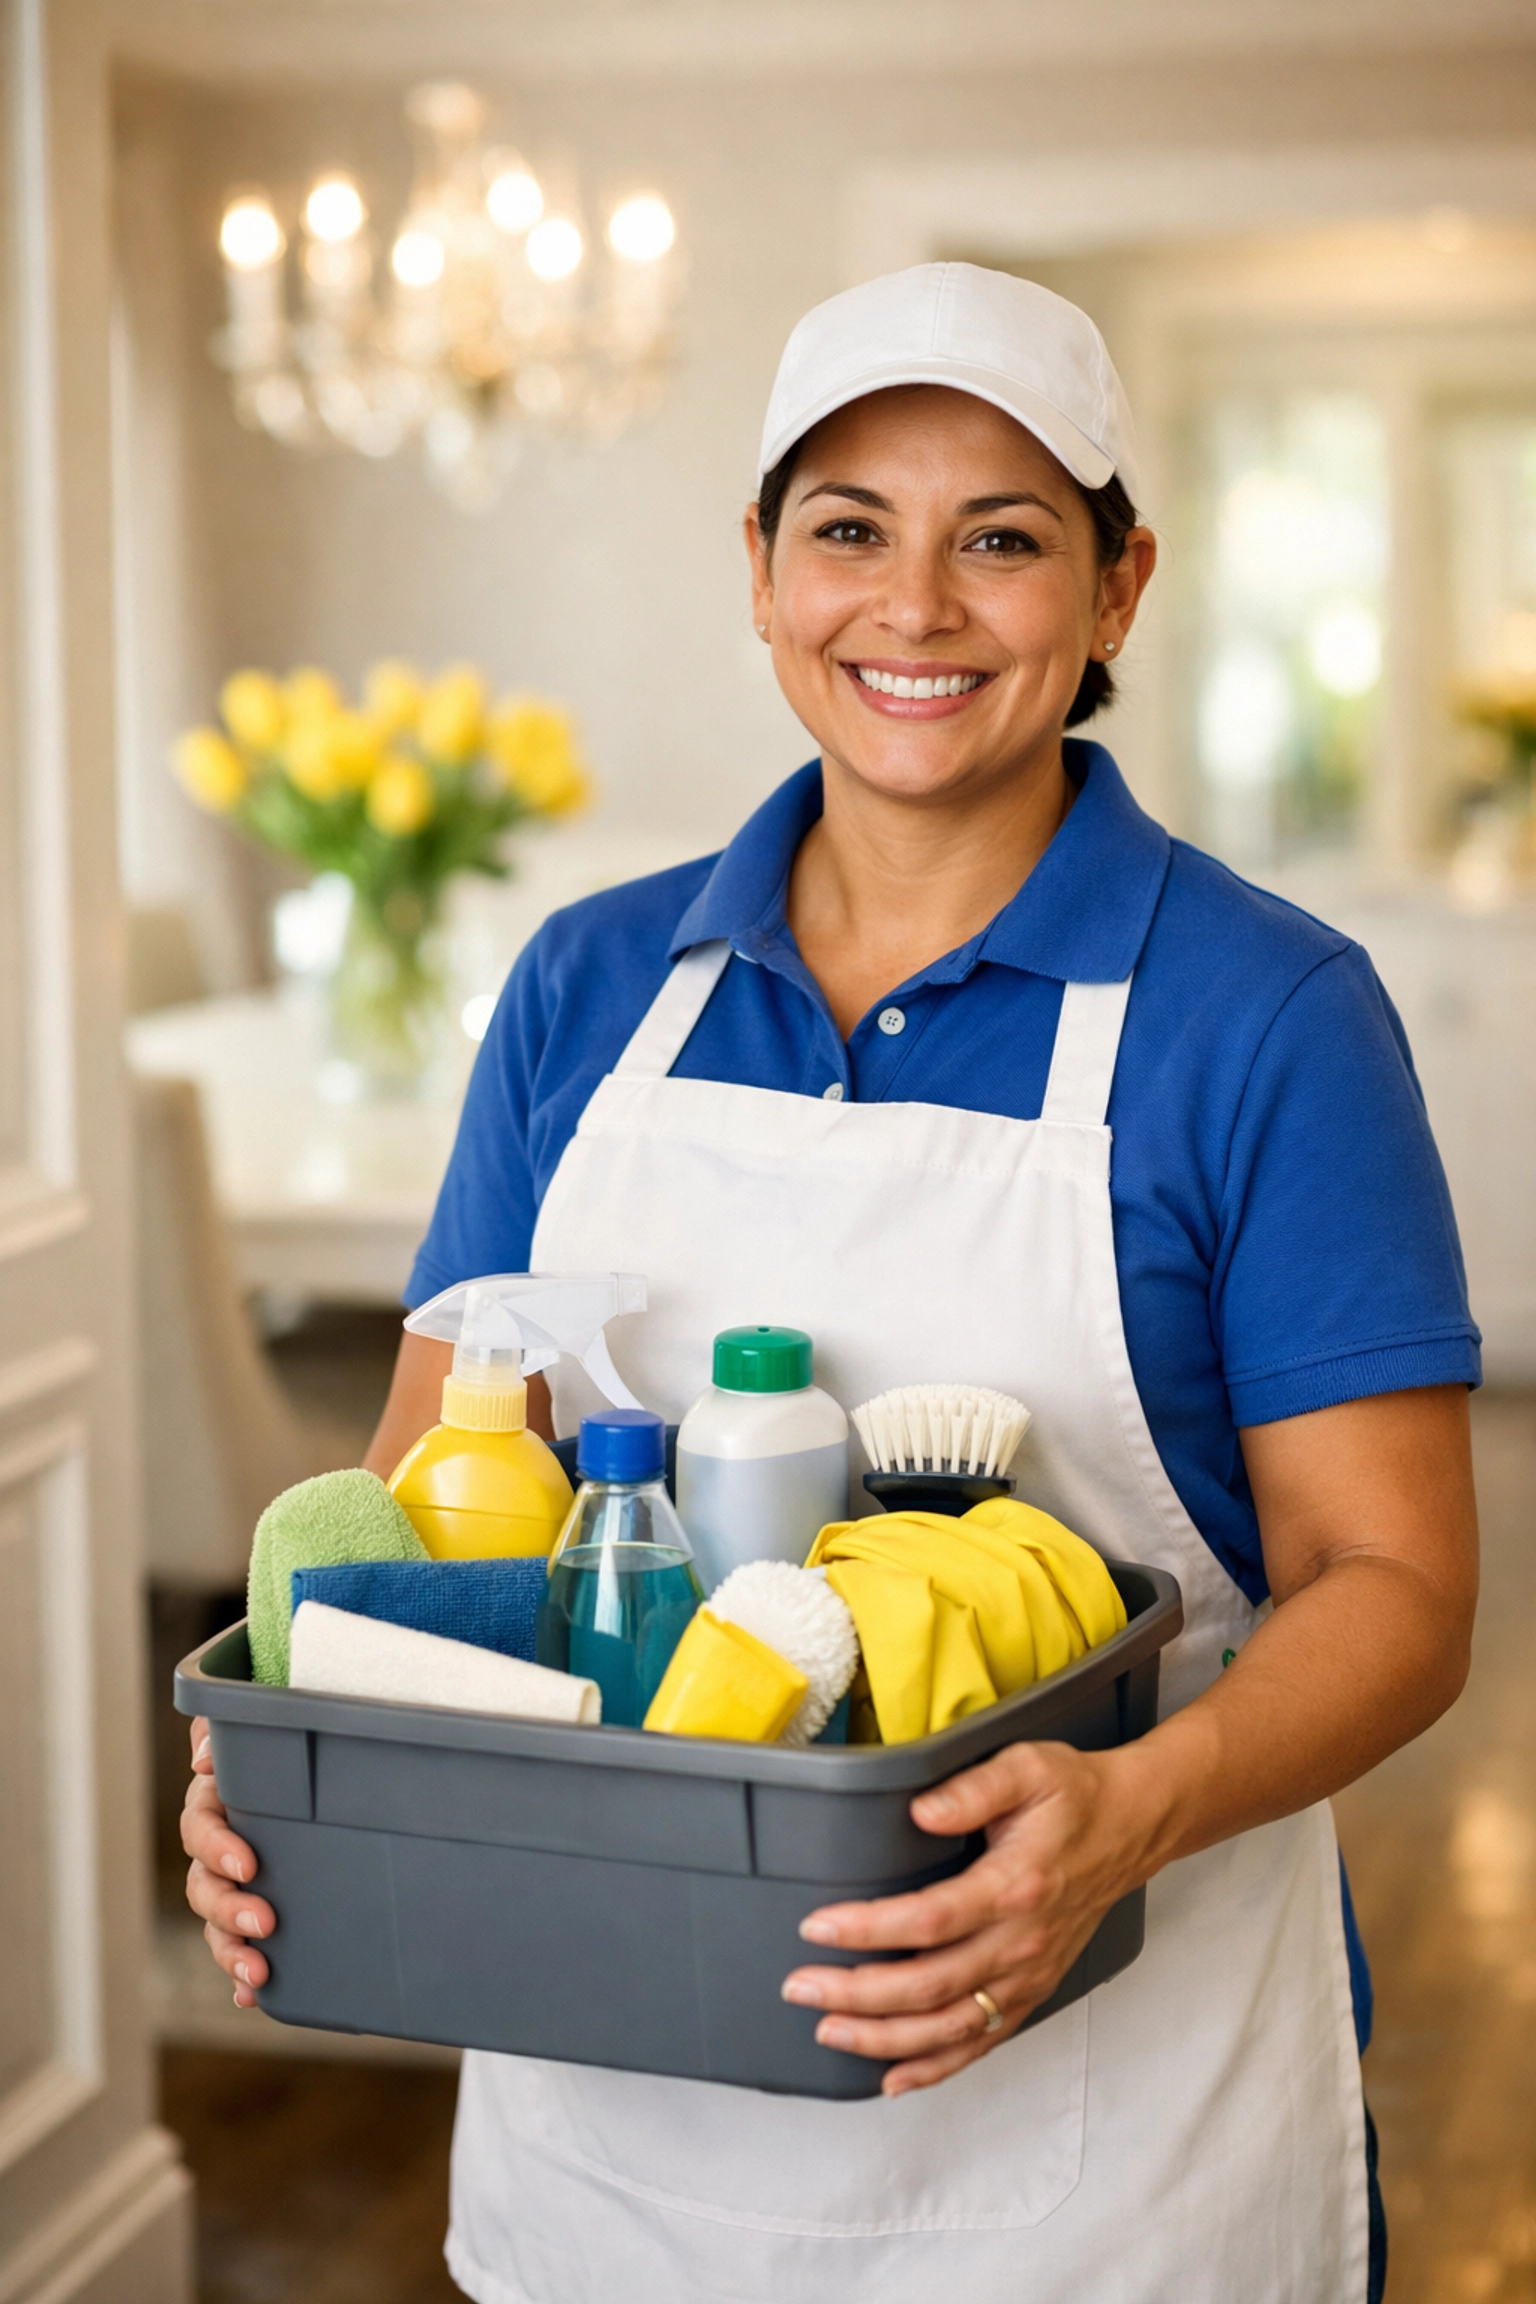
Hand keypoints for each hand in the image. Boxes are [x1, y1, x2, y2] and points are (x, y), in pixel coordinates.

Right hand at [180, 1716, 273, 2008]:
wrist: (322, 1769)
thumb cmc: (285, 1747)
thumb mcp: (261, 1726)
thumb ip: (227, 1732)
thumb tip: (203, 1758)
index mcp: (217, 1804)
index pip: (201, 1829)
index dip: (219, 1848)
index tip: (249, 1864)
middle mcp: (220, 1850)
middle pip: (205, 1886)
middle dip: (229, 1909)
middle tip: (265, 1922)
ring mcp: (235, 1886)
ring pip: (217, 1925)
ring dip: (230, 1951)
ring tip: (257, 1973)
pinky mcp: (256, 1915)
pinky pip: (241, 1951)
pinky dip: (241, 1978)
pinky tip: (253, 1998)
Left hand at [782, 1738, 1156, 2095]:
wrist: (1134, 1825)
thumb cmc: (1076, 1794)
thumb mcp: (1027, 1767)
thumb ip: (972, 1788)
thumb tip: (919, 1810)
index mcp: (1015, 1885)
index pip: (929, 1920)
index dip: (868, 1930)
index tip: (817, 1928)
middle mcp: (1022, 1941)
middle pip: (929, 1987)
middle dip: (857, 1994)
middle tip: (800, 1987)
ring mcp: (1028, 1974)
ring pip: (950, 2027)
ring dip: (885, 2038)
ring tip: (829, 2031)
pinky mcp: (1031, 1989)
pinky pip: (981, 2040)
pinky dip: (936, 2066)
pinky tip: (894, 2076)